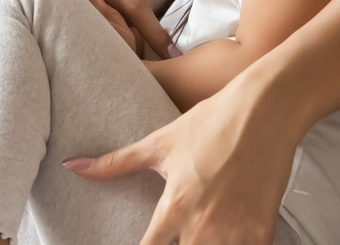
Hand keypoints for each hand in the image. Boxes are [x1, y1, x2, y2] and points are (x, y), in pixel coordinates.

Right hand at [0, 0, 174, 59]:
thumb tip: (91, 26)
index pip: (132, 1)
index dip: (153, 28)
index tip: (171, 52)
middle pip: (127, 11)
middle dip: (142, 43)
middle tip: (158, 72)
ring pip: (104, 16)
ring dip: (116, 45)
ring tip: (128, 74)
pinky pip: (77, 13)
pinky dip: (88, 36)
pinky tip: (90, 59)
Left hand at [64, 68, 299, 244]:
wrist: (267, 109)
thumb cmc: (212, 121)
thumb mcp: (161, 142)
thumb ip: (116, 164)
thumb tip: (73, 166)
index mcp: (174, 207)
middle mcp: (203, 226)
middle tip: (176, 234)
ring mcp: (236, 233)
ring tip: (200, 232)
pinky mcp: (263, 232)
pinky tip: (227, 236)